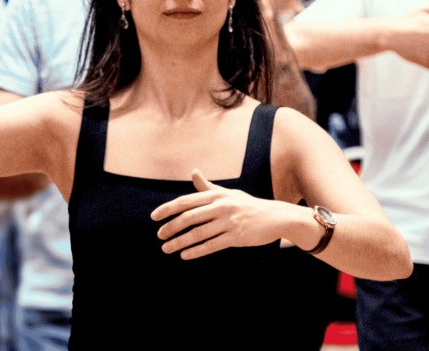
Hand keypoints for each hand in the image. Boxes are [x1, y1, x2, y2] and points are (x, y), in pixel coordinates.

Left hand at [152, 169, 284, 259]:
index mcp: (216, 194)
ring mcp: (228, 222)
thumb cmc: (247, 205)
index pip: (186, 201)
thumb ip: (208, 187)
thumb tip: (194, 172)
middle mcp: (221, 206)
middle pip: (188, 217)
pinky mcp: (236, 237)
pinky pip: (211, 245)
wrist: (275, 217)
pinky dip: (196, 251)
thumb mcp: (228, 193)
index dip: (167, 209)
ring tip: (166, 249)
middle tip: (159, 236)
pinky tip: (184, 256)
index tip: (154, 217)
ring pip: (197, 234)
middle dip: (170, 228)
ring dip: (179, 242)